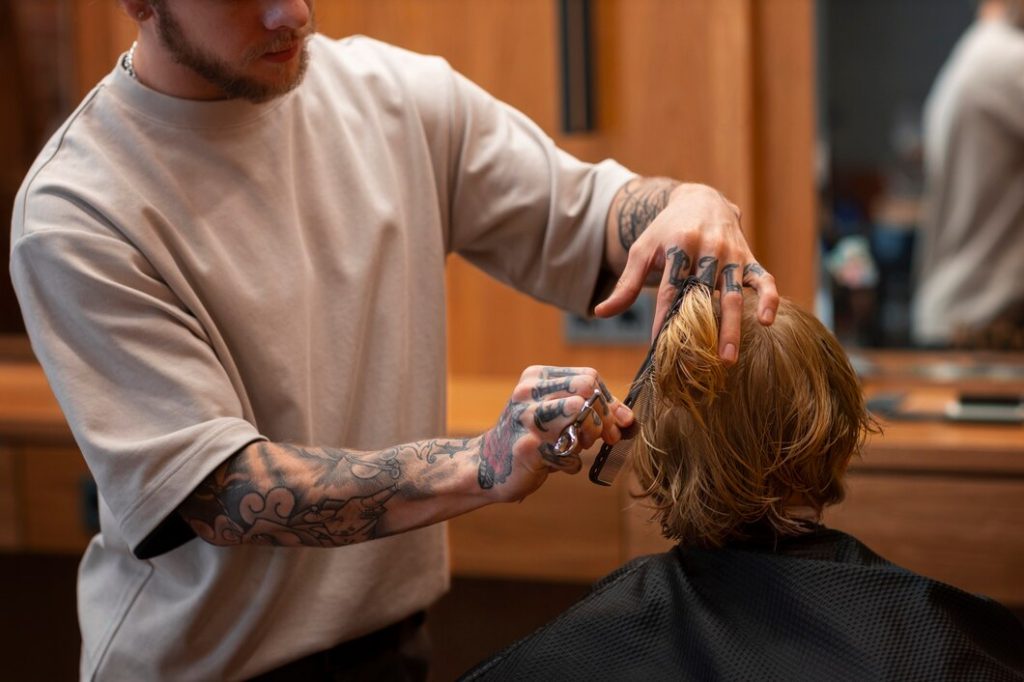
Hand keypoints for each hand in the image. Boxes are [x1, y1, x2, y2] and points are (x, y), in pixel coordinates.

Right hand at [476, 366, 633, 501]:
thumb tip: (628, 419)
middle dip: (602, 417)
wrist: (485, 466)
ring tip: (573, 448)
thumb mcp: (556, 414)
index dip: (608, 402)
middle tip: (602, 438)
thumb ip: (590, 410)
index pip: (589, 376)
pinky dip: (570, 465)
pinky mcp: (528, 447)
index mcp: (536, 377)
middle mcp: (528, 392)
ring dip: (587, 439)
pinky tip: (553, 465)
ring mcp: (526, 418)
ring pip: (581, 416)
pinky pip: (570, 454)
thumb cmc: (529, 438)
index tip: (614, 424)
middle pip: (588, 389)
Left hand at [595, 180, 778, 363]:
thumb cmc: (667, 230)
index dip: (665, 316)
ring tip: (728, 357)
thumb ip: (626, 284)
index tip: (659, 344)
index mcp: (679, 245)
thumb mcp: (643, 250)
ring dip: (733, 326)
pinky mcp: (750, 258)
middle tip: (703, 360)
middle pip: (705, 293)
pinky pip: (765, 279)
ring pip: (734, 292)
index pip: (671, 287)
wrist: (702, 199)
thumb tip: (600, 312)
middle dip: (704, 327)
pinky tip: (768, 322)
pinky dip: (769, 298)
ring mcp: (732, 254)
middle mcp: (708, 249)